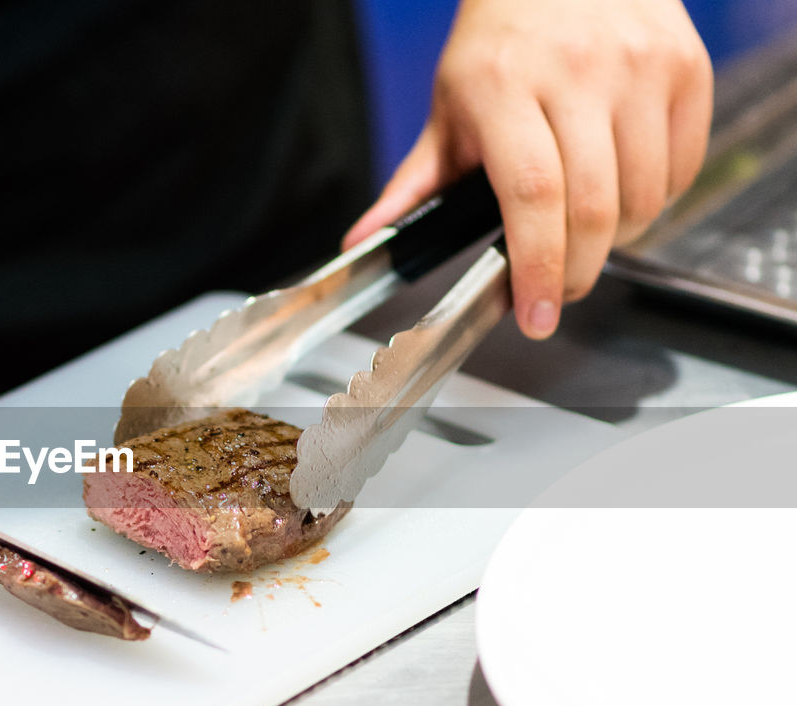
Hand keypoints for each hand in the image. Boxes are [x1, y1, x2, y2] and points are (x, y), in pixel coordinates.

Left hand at [345, 0, 712, 338]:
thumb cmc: (500, 44)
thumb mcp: (448, 109)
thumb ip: (413, 185)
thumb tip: (365, 242)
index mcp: (503, 86)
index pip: (532, 195)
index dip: (536, 267)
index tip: (534, 315)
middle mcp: (578, 72)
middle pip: (592, 208)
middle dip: (575, 273)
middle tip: (555, 293)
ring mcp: (640, 67)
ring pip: (643, 197)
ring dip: (616, 241)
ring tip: (583, 236)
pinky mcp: (686, 67)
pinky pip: (682, 168)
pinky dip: (654, 203)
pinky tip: (622, 193)